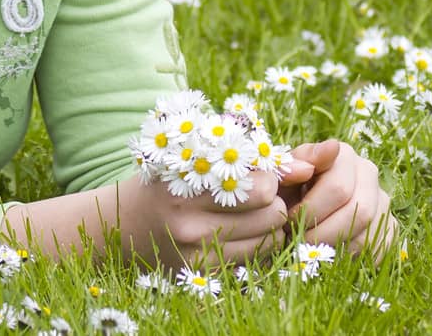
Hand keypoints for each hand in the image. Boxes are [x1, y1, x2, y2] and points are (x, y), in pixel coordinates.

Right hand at [117, 156, 316, 269]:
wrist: (124, 224)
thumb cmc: (168, 179)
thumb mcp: (199, 157)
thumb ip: (256, 161)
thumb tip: (308, 167)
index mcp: (188, 183)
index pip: (261, 186)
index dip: (267, 177)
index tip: (257, 174)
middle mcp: (191, 222)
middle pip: (271, 215)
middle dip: (273, 202)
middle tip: (258, 195)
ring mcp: (197, 253)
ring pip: (268, 240)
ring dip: (269, 225)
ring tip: (250, 212)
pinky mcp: (202, 274)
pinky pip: (254, 259)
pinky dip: (257, 244)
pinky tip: (241, 231)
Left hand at [282, 140, 396, 260]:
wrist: (297, 205)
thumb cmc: (287, 189)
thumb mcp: (282, 175)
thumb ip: (297, 162)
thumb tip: (331, 148)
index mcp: (344, 155)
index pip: (338, 188)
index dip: (311, 211)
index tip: (289, 220)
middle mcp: (369, 173)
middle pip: (359, 212)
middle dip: (323, 232)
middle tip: (299, 239)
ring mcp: (382, 200)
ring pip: (369, 234)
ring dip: (335, 248)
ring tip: (310, 247)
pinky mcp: (389, 225)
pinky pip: (378, 249)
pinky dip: (352, 257)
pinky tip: (330, 253)